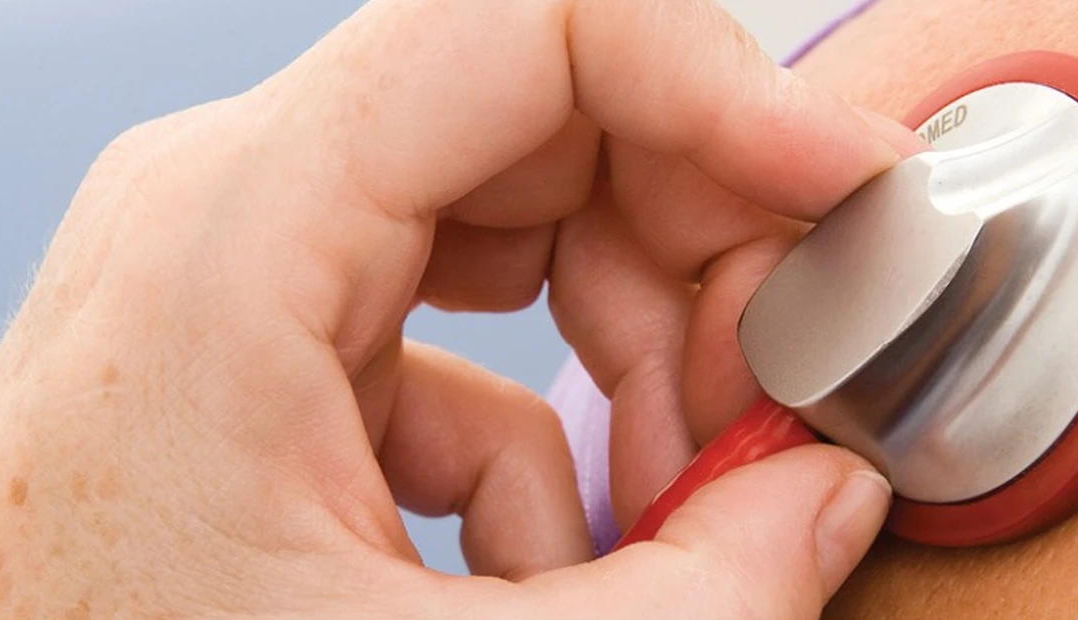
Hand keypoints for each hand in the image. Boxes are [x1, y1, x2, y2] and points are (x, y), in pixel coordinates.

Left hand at [0, 1, 919, 616]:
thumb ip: (689, 595)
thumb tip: (832, 500)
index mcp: (239, 230)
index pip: (534, 23)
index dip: (726, 90)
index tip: (846, 196)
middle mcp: (231, 209)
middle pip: (546, 121)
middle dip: (694, 262)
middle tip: (767, 413)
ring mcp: (241, 274)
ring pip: (518, 225)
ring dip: (631, 356)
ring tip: (671, 506)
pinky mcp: (261, 354)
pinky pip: (457, 339)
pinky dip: (541, 438)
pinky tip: (540, 567)